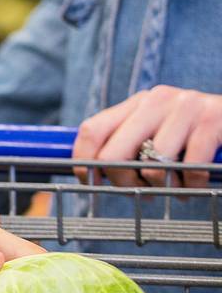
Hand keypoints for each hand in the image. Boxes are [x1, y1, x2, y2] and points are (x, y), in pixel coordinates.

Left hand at [73, 85, 221, 187]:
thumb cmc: (195, 134)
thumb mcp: (158, 129)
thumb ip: (129, 142)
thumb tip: (92, 173)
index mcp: (137, 103)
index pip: (91, 130)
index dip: (83, 162)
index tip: (90, 182)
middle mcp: (157, 100)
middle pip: (113, 153)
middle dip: (122, 182)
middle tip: (139, 193)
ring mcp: (185, 108)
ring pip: (152, 166)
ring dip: (163, 187)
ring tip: (176, 188)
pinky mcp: (213, 121)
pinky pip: (190, 168)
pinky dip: (191, 185)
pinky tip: (196, 183)